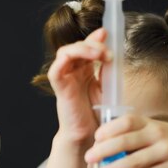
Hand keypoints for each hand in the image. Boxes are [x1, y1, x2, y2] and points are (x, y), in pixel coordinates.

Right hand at [47, 28, 111, 145]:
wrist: (91, 134)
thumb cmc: (98, 113)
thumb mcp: (107, 86)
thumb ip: (108, 69)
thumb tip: (112, 51)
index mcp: (84, 69)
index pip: (87, 45)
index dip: (95, 37)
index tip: (108, 33)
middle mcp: (73, 71)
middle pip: (77, 46)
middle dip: (93, 44)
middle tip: (108, 53)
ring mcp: (65, 78)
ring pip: (66, 52)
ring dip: (83, 48)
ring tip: (100, 54)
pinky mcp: (60, 88)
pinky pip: (55, 70)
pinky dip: (63, 60)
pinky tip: (79, 58)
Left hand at [84, 115, 167, 167]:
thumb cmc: (161, 141)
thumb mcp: (149, 131)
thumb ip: (129, 136)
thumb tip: (99, 149)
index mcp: (148, 123)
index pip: (127, 122)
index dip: (109, 129)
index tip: (96, 138)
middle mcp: (157, 134)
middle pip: (127, 141)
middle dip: (105, 150)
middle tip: (89, 158)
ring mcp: (165, 151)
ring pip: (136, 161)